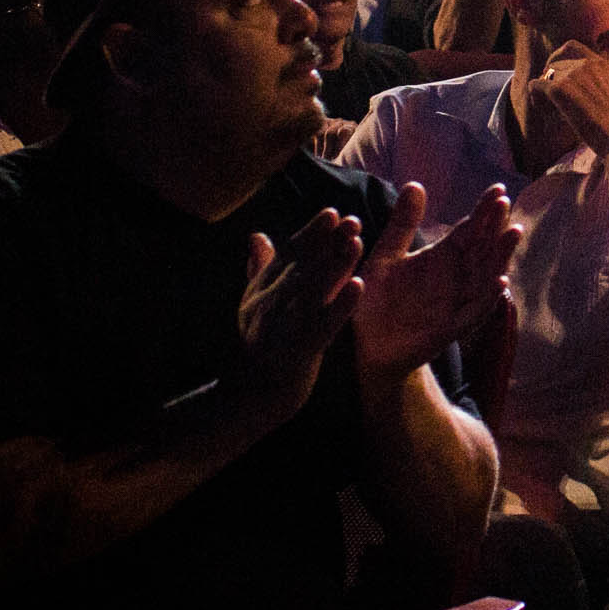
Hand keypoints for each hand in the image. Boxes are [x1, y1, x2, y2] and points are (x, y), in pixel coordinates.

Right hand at [231, 203, 368, 415]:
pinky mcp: (297, 350)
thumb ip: (260, 269)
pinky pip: (324, 324)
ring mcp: (282, 327)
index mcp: (263, 290)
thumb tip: (257, 235)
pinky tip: (359, 285)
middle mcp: (269, 303)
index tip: (332, 213)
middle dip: (328, 242)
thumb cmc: (257, 346)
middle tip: (352, 220)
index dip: (311, 233)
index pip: (289, 254)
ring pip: (313, 290)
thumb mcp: (253, 305)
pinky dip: (341, 304)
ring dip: (336, 264)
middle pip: (303, 266)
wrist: (249, 397)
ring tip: (357, 241)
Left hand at [352, 183, 520, 379]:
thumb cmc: (377, 299)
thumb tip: (415, 184)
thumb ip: (402, 224)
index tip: (498, 189)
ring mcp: (457, 303)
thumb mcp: (387, 256)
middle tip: (504, 202)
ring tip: (513, 232)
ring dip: (501, 256)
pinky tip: (499, 281)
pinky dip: (489, 298)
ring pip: (487, 277)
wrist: (366, 345)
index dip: (485, 211)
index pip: (471, 230)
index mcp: (443, 257)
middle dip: (496, 226)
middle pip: (484, 249)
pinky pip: (474, 312)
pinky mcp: (450, 329)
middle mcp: (457, 278)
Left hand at [523, 42, 608, 157]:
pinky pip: (537, 85)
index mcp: (603, 65)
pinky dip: (535, 95)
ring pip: (546, 71)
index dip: (561, 57)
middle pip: (557, 56)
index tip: (559, 73)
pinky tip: (542, 108)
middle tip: (548, 88)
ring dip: (543, 85)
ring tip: (545, 103)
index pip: (573, 47)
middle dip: (549, 69)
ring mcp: (573, 75)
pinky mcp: (560, 89)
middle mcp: (587, 65)